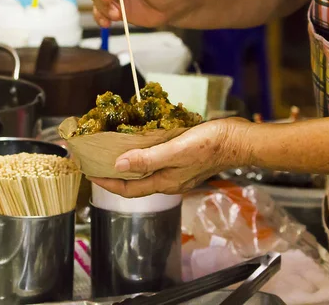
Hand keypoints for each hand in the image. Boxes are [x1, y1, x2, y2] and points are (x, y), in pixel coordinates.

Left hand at [90, 118, 252, 196]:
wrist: (238, 140)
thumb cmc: (209, 145)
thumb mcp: (175, 150)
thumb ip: (147, 159)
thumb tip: (118, 165)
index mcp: (164, 182)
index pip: (128, 189)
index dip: (107, 184)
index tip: (90, 174)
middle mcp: (169, 181)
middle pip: (135, 183)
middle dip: (114, 176)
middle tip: (97, 163)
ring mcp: (177, 173)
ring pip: (145, 172)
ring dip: (128, 165)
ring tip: (112, 153)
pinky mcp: (184, 162)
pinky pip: (156, 163)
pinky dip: (142, 156)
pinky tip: (139, 144)